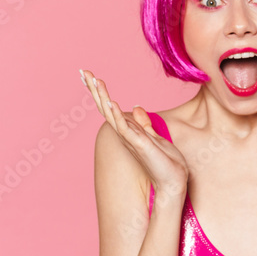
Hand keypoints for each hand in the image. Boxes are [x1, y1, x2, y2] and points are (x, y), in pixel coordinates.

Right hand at [80, 69, 188, 197]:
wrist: (173, 183)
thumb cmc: (166, 164)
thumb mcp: (155, 138)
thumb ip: (144, 124)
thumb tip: (136, 107)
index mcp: (129, 131)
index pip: (110, 108)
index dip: (100, 92)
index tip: (90, 76)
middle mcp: (126, 135)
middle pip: (106, 108)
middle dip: (95, 90)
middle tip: (83, 72)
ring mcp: (131, 140)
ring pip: (112, 115)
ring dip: (103, 97)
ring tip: (95, 80)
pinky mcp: (140, 146)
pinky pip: (126, 129)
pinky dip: (117, 116)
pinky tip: (112, 102)